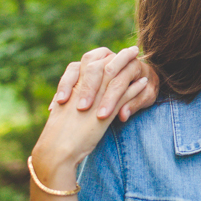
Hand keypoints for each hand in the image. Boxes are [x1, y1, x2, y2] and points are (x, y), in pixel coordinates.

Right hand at [32, 49, 148, 175]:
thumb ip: (73, 97)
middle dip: (120, 55)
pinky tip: (143, 83)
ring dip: (130, 66)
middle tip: (132, 50)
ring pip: (115, 76)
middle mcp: (83, 87)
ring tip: (142, 63)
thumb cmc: (59, 135)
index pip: (90, 62)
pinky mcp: (104, 112)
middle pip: (104, 64)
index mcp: (73, 85)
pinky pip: (124, 94)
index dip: (104, 56)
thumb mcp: (65, 111)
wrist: (57, 150)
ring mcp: (95, 98)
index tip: (115, 52)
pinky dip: (135, 87)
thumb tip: (75, 93)